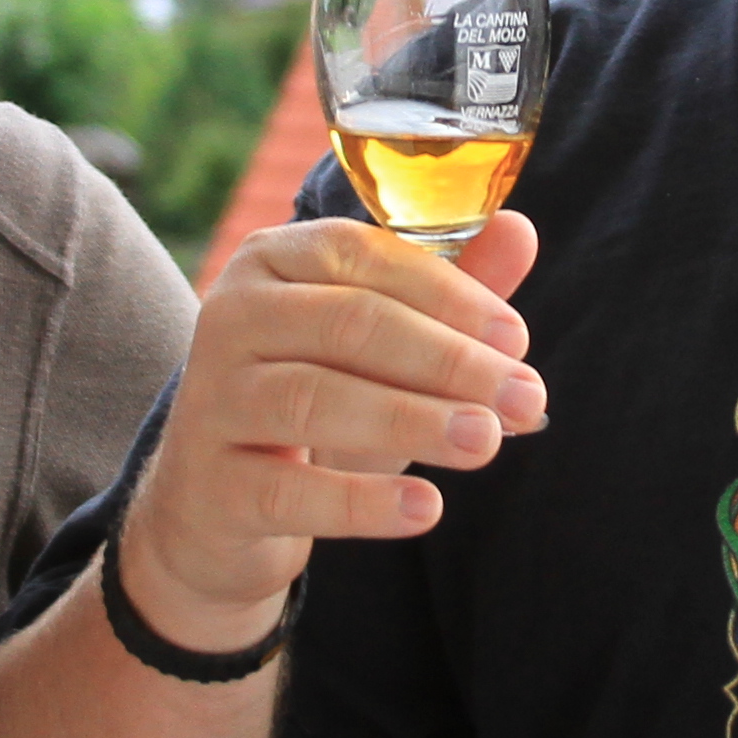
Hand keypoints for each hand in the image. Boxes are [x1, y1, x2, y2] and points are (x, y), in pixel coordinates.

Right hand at [111, 212, 547, 652]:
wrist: (216, 505)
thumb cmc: (314, 403)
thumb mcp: (379, 348)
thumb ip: (444, 292)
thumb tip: (519, 229)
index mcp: (272, 261)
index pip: (361, 254)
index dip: (447, 293)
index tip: (518, 338)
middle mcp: (230, 317)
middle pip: (346, 323)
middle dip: (447, 360)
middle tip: (526, 399)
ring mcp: (212, 401)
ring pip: (313, 399)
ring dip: (413, 420)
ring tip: (486, 442)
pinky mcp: (212, 486)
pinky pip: (289, 490)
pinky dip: (362, 501)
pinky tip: (425, 509)